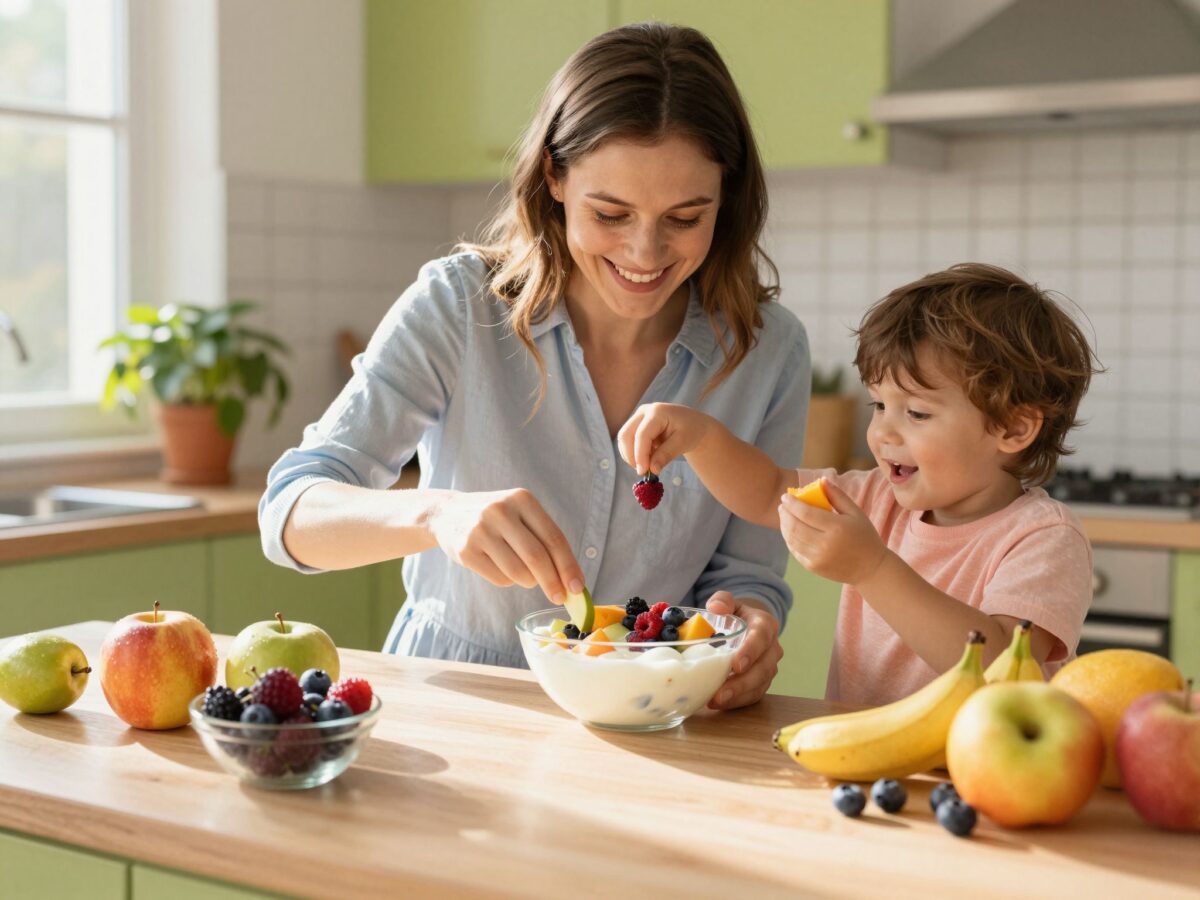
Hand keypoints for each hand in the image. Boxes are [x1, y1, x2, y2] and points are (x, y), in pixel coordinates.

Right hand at [426, 488, 583, 603]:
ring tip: (525, 575)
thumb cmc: (497, 519)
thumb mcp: (520, 514)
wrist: (448, 513)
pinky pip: (499, 579)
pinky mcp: (466, 551)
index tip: (578, 588)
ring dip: (529, 582)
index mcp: (522, 499)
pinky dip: (509, 581)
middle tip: (560, 598)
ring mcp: (480, 530)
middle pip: (537, 557)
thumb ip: (545, 540)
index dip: (568, 566)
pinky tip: (502, 568)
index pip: (554, 538)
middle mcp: (500, 511)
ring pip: (518, 572)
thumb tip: (571, 580)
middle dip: (553, 582)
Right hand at [617, 402, 712, 474]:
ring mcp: (638, 417)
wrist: (693, 424)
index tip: (642, 471)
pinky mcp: (636, 426)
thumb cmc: (690, 431)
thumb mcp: (682, 443)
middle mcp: (644, 411)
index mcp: (657, 412)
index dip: (640, 454)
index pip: (642, 434)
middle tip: (642, 471)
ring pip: (624, 439)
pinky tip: (648, 458)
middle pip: (626, 435)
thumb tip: (652, 469)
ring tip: (648, 464)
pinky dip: (634, 453)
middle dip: (631, 455)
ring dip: (631, 456)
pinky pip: (627, 442)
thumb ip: (666, 455)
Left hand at [704, 592, 782, 709]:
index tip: (736, 665)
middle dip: (742, 683)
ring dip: (738, 696)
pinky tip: (719, 704)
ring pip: (759, 685)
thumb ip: (722, 600)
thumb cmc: (734, 615)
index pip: (762, 638)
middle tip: (720, 693)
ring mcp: (769, 667)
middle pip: (763, 668)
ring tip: (715, 702)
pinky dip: (738, 702)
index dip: (751, 652)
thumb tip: (716, 608)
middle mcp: (772, 648)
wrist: (745, 627)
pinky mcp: (762, 682)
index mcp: (765, 626)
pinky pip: (754, 696)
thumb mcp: (728, 602)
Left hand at [778, 480, 885, 585]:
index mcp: (836, 528)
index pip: (806, 513)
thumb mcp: (855, 513)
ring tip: (784, 516)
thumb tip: (821, 480)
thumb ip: (837, 495)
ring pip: (792, 539)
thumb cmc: (864, 536)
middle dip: (785, 514)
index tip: (786, 496)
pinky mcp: (813, 567)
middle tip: (782, 505)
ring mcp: (817, 558)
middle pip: (795, 526)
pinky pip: (795, 551)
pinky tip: (789, 531)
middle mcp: (824, 544)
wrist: (871, 569)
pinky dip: (789, 539)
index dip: (792, 504)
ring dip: (784, 526)